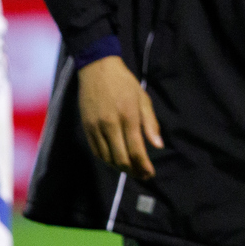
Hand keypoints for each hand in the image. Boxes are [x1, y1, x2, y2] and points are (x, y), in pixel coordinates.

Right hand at [78, 55, 162, 179]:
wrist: (97, 69)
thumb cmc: (125, 84)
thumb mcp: (143, 99)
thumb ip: (151, 124)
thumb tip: (158, 146)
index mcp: (128, 116)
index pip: (136, 150)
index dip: (144, 166)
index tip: (151, 174)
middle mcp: (110, 124)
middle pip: (121, 158)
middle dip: (133, 171)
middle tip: (143, 176)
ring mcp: (96, 127)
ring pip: (107, 158)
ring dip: (120, 168)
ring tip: (132, 170)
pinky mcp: (86, 127)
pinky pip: (96, 151)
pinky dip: (107, 160)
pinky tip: (116, 162)